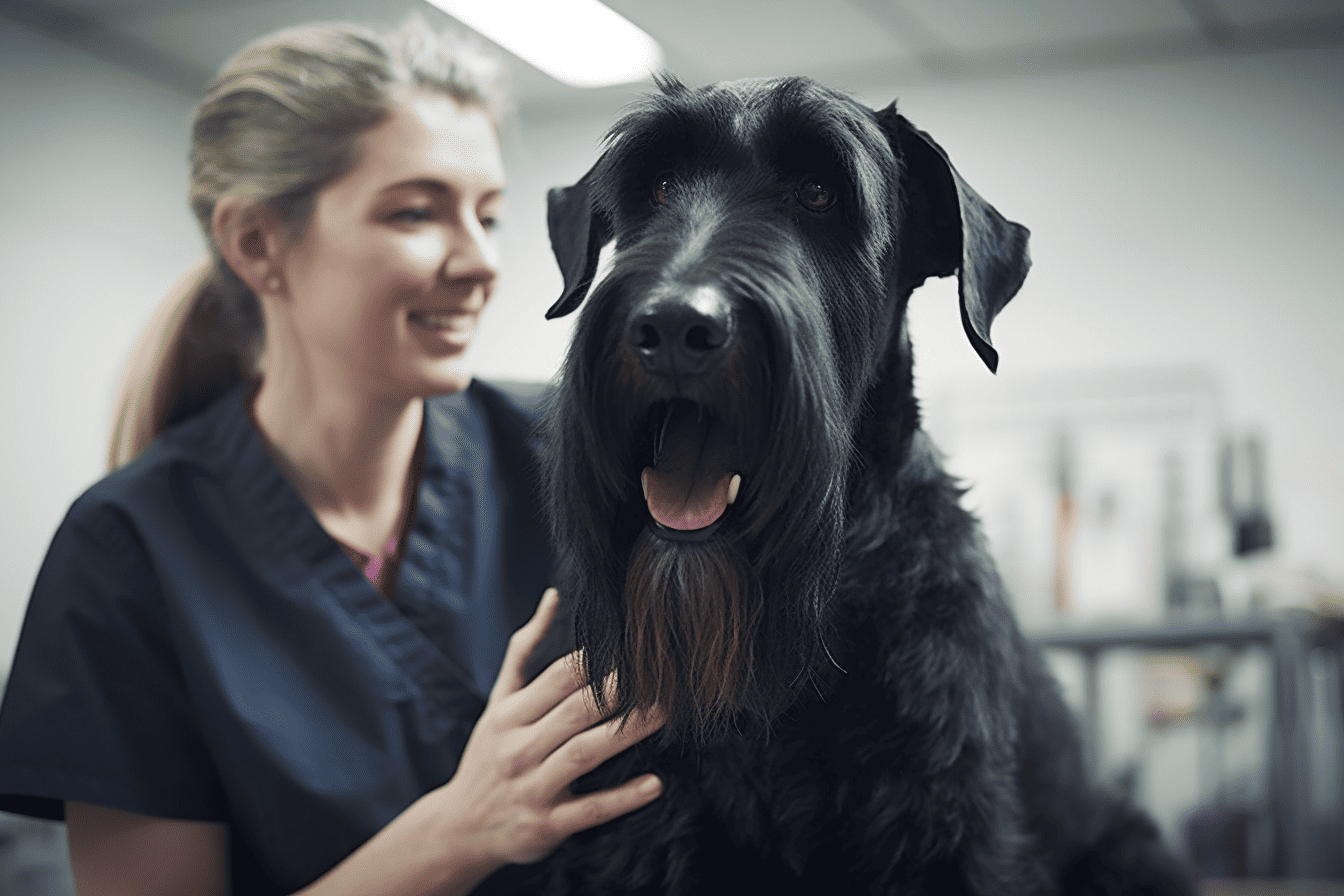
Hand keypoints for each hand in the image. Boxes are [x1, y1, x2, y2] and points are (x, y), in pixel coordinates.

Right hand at [434, 588, 664, 868]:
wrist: (460, 827)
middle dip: (620, 690)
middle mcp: (519, 748)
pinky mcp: (547, 825)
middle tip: (662, 674)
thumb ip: (524, 650)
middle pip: (576, 711)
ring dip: (627, 732)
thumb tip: (553, 596)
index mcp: (509, 715)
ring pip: (585, 753)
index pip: (558, 678)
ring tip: (664, 713)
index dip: (598, 659)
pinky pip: (590, 810)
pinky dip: (623, 798)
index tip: (635, 644)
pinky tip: (656, 783)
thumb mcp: (498, 701)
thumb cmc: (489, 755)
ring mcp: (533, 787)